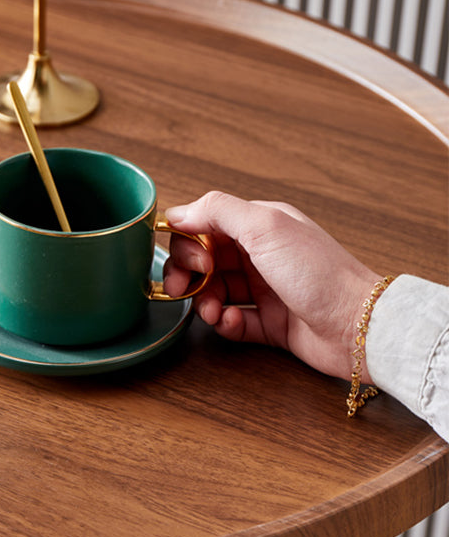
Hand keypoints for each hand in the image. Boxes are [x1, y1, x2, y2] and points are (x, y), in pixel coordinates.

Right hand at [164, 192, 379, 380]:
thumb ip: (217, 211)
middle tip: (184, 289)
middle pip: (204, 260)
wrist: (358, 325)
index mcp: (259, 225)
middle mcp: (260, 254)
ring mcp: (264, 289)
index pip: (205, 226)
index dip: (189, 243)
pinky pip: (231, 321)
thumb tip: (177, 212)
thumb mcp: (265, 228)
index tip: (194, 260)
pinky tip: (232, 322)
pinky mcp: (268, 322)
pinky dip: (225, 323)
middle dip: (189, 275)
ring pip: (213, 292)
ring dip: (204, 302)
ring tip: (212, 311)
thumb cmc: (319, 274)